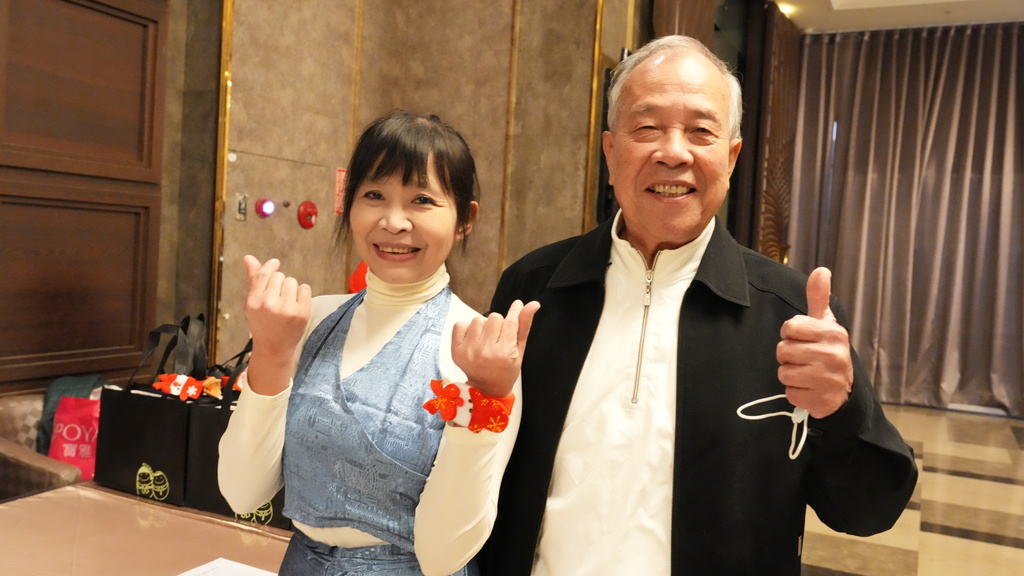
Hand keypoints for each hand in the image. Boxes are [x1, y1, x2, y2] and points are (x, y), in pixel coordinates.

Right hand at [243, 255, 311, 362]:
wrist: (274, 347)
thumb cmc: (262, 322)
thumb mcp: (252, 303)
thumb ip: (253, 279)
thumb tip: (248, 257)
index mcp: (253, 301)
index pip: (263, 274)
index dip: (270, 265)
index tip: (275, 263)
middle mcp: (268, 304)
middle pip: (279, 276)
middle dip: (280, 283)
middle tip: (278, 298)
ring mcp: (286, 308)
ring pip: (292, 281)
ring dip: (291, 288)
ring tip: (286, 303)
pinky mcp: (301, 312)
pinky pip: (305, 288)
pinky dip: (302, 294)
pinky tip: (296, 305)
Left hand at [451, 299, 540, 397]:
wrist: (487, 388)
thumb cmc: (506, 368)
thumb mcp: (520, 349)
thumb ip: (524, 325)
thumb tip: (532, 304)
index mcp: (504, 353)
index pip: (510, 322)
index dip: (514, 311)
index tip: (516, 305)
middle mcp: (485, 352)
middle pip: (494, 317)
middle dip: (498, 325)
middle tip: (498, 339)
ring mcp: (469, 352)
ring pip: (478, 320)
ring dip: (483, 327)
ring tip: (486, 340)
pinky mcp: (456, 351)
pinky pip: (460, 325)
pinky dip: (467, 329)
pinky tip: (474, 340)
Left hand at [777, 267, 853, 418]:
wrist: (843, 391)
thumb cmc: (827, 351)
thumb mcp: (825, 323)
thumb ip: (818, 298)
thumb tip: (821, 270)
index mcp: (833, 333)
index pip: (790, 327)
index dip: (789, 333)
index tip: (800, 338)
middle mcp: (833, 355)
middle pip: (783, 350)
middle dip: (788, 355)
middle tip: (804, 358)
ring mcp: (827, 380)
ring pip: (783, 372)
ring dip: (790, 374)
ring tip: (806, 373)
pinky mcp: (820, 400)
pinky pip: (789, 392)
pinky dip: (795, 392)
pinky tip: (808, 388)